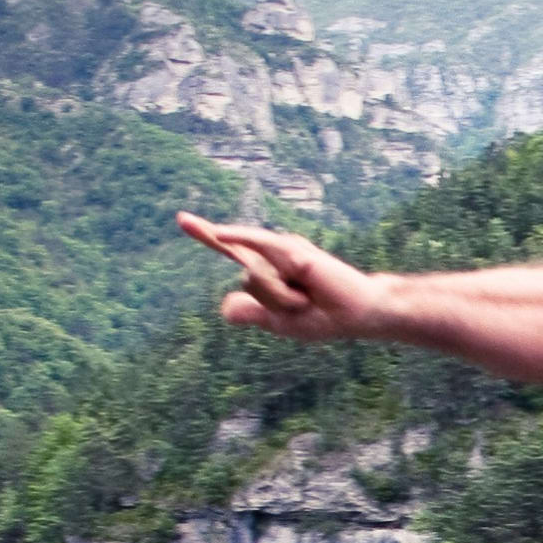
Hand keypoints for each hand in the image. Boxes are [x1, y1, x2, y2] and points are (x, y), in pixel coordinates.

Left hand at [182, 212, 383, 341]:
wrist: (358, 313)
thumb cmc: (324, 316)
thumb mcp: (281, 323)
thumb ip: (251, 313)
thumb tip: (225, 304)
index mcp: (267, 270)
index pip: (232, 250)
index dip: (206, 235)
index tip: (183, 219)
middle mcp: (272, 256)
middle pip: (248, 285)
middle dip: (273, 304)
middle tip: (305, 305)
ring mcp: (282, 252)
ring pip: (257, 282)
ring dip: (282, 301)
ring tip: (308, 299)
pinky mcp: (292, 251)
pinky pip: (258, 246)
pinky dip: (237, 238)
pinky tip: (216, 231)